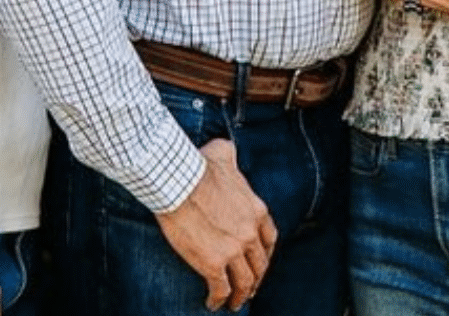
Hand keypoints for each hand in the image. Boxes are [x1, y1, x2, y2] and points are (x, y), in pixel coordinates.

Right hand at [156, 139, 277, 311]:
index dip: (266, 254)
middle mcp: (250, 234)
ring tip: (235, 304)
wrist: (178, 181)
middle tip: (250, 287)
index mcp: (257, 211)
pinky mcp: (213, 264)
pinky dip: (218, 300)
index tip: (261, 262)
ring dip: (242, 295)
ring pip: (245, 282)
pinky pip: (220, 289)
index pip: (270, 239)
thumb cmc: (198, 165)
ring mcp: (233, 250)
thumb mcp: (223, 153)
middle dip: (257, 278)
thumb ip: (230, 155)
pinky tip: (212, 303)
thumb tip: (228, 149)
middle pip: (260, 264)